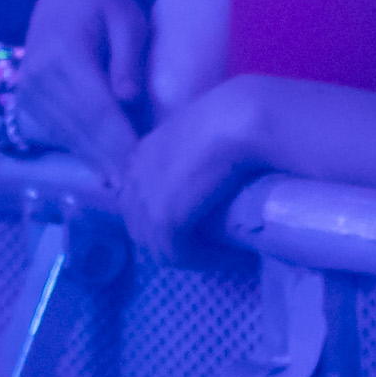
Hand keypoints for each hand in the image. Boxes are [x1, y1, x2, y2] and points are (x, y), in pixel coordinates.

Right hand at [14, 0, 151, 178]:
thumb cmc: (104, 4)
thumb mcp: (127, 18)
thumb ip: (128, 56)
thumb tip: (129, 97)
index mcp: (63, 56)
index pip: (96, 107)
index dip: (120, 138)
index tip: (143, 163)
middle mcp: (38, 79)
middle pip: (81, 128)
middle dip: (112, 158)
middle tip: (140, 186)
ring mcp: (27, 94)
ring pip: (68, 136)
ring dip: (97, 161)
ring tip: (126, 186)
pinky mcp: (27, 104)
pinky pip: (58, 134)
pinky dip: (82, 152)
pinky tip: (105, 170)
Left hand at [116, 75, 266, 256]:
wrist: (241, 118)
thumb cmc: (234, 116)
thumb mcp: (202, 135)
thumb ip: (192, 157)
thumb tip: (210, 178)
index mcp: (140, 156)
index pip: (140, 203)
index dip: (166, 220)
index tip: (200, 229)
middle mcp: (134, 178)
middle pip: (143, 228)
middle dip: (175, 243)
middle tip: (214, 248)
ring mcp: (145, 198)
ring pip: (159, 246)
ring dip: (195, 256)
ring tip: (229, 256)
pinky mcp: (164, 218)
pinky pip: (178, 254)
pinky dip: (208, 260)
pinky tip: (236, 257)